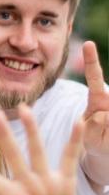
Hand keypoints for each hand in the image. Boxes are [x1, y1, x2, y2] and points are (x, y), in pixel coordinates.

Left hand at [0, 105, 81, 194]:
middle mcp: (24, 183)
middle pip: (11, 155)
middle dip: (2, 134)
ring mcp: (44, 181)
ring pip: (36, 152)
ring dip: (32, 130)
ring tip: (24, 109)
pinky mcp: (64, 183)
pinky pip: (69, 159)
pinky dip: (74, 142)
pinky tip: (77, 123)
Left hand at [82, 40, 108, 157]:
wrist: (107, 152)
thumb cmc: (95, 140)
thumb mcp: (88, 135)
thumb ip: (94, 125)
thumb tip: (106, 114)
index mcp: (97, 99)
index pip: (94, 77)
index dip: (91, 61)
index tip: (88, 43)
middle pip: (103, 111)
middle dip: (99, 126)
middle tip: (102, 132)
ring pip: (107, 120)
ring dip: (106, 134)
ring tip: (107, 137)